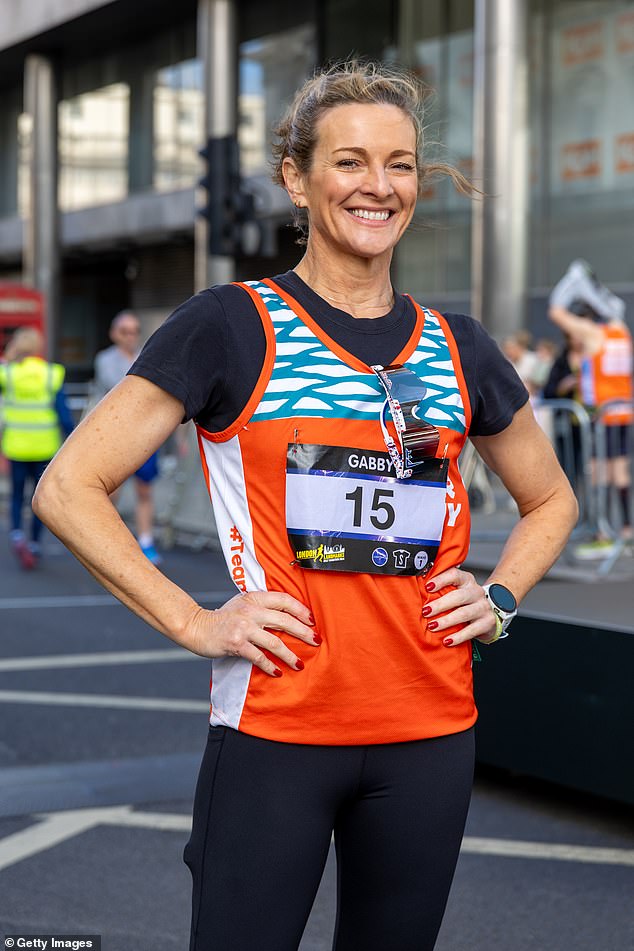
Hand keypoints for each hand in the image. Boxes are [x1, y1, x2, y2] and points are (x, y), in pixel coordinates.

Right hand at [185, 590, 319, 675]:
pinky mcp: (236, 644)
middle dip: (303, 632)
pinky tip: (278, 672)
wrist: (196, 626)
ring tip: (299, 664)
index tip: (312, 621)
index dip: (301, 610)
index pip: (284, 600)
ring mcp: (243, 627)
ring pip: (274, 641)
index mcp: (254, 598)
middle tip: (316, 641)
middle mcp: (250, 610)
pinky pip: (258, 656)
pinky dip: (270, 665)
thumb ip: (260, 606)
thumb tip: (287, 617)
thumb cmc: (221, 618)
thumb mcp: (241, 604)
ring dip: (289, 655)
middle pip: (285, 620)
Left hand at [422, 567, 496, 646]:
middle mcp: (476, 592)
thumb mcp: (455, 591)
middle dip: (440, 604)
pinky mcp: (488, 622)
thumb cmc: (464, 602)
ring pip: (464, 613)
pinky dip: (458, 636)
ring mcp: (483, 607)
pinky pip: (472, 630)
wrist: (487, 615)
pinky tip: (447, 641)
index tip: (428, 587)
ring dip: (446, 621)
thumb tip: (415, 589)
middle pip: (458, 596)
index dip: (441, 580)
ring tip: (433, 626)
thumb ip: (440, 589)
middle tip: (425, 611)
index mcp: (466, 580)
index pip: (455, 575)